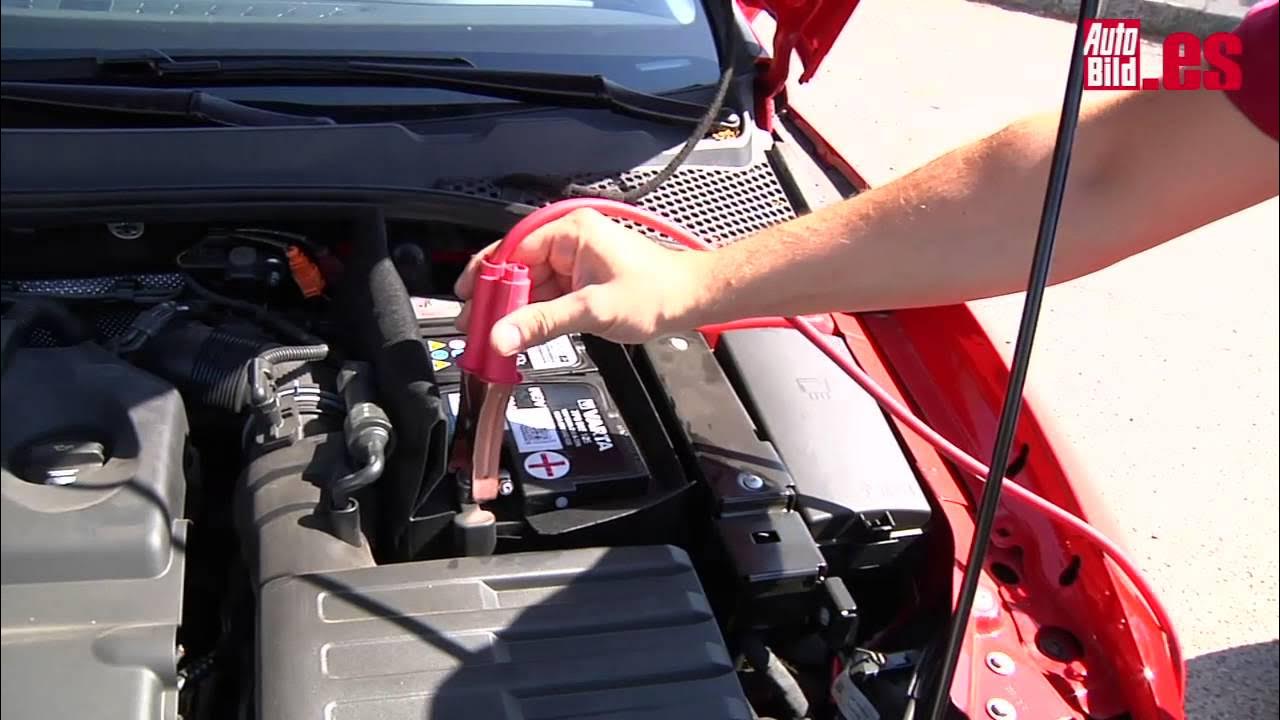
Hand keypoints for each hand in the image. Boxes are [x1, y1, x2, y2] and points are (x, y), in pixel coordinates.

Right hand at [454, 209, 705, 354]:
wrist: (690, 300)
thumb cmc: (656, 292)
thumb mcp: (593, 310)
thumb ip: (543, 323)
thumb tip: (502, 336)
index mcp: (569, 231)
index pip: (511, 251)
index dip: (486, 278)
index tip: (469, 304)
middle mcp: (568, 240)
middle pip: (515, 270)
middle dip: (496, 300)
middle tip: (476, 328)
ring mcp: (573, 261)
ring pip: (528, 286)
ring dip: (513, 312)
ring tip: (494, 338)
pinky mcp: (579, 281)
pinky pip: (545, 296)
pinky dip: (532, 316)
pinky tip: (520, 335)